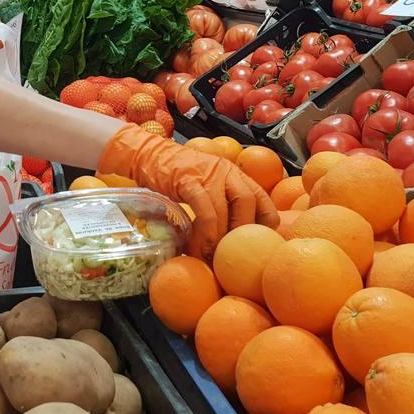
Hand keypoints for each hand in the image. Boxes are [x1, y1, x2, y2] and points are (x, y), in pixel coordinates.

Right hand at [99, 124, 279, 259]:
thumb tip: (229, 238)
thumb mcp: (206, 185)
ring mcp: (208, 174)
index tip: (256, 242)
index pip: (261, 196)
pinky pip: (204, 208)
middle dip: (243, 232)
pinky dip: (206, 231)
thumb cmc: (177, 176)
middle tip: (231, 253)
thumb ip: (220, 203)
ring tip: (213, 257)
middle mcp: (226, 171)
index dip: (264, 221)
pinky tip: (199, 246)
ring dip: (221, 238)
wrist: (148, 155)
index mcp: (234, 173)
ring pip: (226, 207)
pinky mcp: (189, 180)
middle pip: (248, 201)